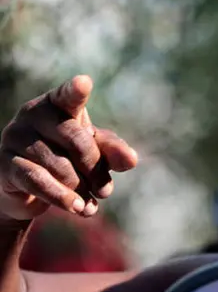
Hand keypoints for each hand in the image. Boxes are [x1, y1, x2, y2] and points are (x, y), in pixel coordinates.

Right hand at [0, 75, 137, 220]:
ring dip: (81, 189)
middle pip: (77, 141)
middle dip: (96, 169)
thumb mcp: (93, 152)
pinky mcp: (7, 165)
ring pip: (61, 167)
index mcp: (56, 105)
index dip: (75, 91)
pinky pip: (40, 182)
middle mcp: (33, 115)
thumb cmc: (66, 159)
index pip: (67, 97)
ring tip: (89, 203)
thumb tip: (132, 159)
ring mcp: (16, 138)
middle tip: (104, 190)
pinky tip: (79, 209)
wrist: (27, 188)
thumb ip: (112, 151)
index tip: (84, 83)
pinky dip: (62, 197)